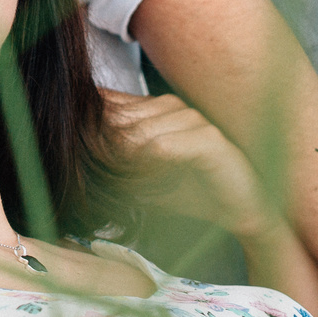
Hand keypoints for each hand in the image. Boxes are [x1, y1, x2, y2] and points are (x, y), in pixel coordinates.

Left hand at [100, 88, 274, 240]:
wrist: (242, 211)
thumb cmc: (192, 194)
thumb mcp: (142, 180)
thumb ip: (115, 164)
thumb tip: (75, 157)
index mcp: (156, 110)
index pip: (108, 105)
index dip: (90, 132)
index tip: (83, 159)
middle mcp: (173, 107)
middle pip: (116, 119)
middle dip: (103, 152)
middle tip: (104, 178)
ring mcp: (192, 119)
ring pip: (136, 134)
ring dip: (124, 165)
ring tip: (125, 186)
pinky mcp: (209, 139)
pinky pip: (161, 147)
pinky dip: (146, 169)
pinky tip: (147, 185)